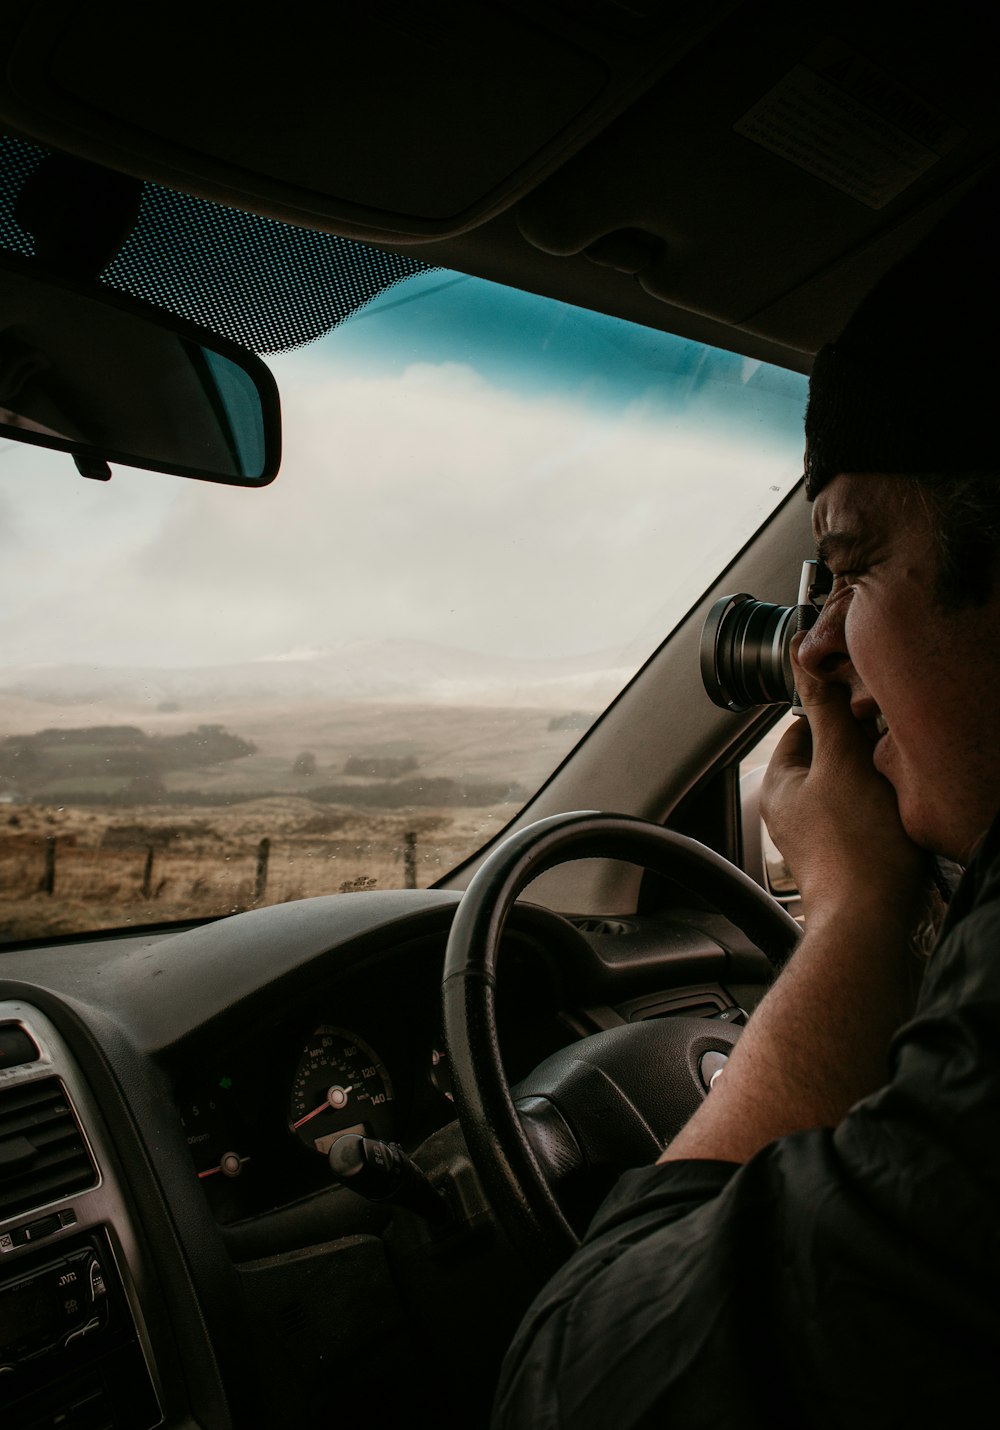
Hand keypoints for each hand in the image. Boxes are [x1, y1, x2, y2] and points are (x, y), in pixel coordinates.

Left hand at [761, 635, 927, 919]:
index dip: (838, 716)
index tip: (866, 717)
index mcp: (779, 784)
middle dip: (862, 749)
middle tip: (885, 755)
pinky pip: (867, 818)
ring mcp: (820, 837)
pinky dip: (884, 811)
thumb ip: (825, 706)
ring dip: (877, 780)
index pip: (804, 726)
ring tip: (893, 789)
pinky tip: (899, 818)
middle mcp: (793, 811)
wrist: (873, 921)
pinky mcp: (847, 857)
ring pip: (853, 787)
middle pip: (832, 756)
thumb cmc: (855, 847)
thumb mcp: (841, 760)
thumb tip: (801, 653)